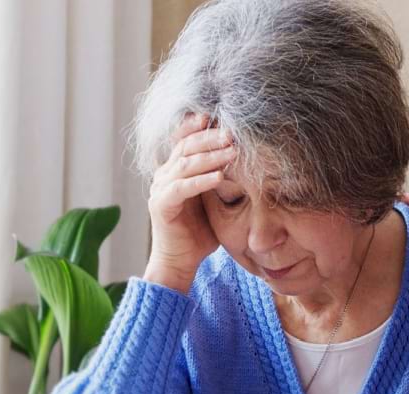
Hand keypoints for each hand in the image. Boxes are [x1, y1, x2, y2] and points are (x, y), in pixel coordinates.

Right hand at [144, 113, 230, 292]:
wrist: (181, 261)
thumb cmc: (201, 232)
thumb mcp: (215, 201)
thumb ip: (223, 180)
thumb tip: (248, 162)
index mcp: (175, 170)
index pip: (184, 140)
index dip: (197, 126)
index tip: (217, 117)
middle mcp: (164, 175)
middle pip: (186, 146)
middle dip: (210, 137)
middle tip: (232, 132)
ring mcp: (160, 189)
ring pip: (185, 164)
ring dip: (210, 156)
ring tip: (231, 150)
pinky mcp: (161, 205)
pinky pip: (181, 188)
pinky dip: (201, 181)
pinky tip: (219, 176)